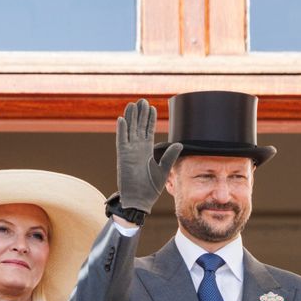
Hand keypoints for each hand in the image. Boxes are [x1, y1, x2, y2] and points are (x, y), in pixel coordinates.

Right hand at [116, 99, 182, 213]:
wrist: (139, 200)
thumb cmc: (150, 188)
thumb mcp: (164, 170)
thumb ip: (170, 156)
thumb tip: (179, 143)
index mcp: (147, 152)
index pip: (148, 131)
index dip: (149, 119)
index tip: (151, 107)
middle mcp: (137, 150)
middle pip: (138, 127)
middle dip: (140, 114)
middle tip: (141, 100)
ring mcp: (129, 153)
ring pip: (129, 130)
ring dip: (131, 118)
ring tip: (132, 104)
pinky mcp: (123, 157)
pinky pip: (121, 141)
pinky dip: (122, 130)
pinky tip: (122, 119)